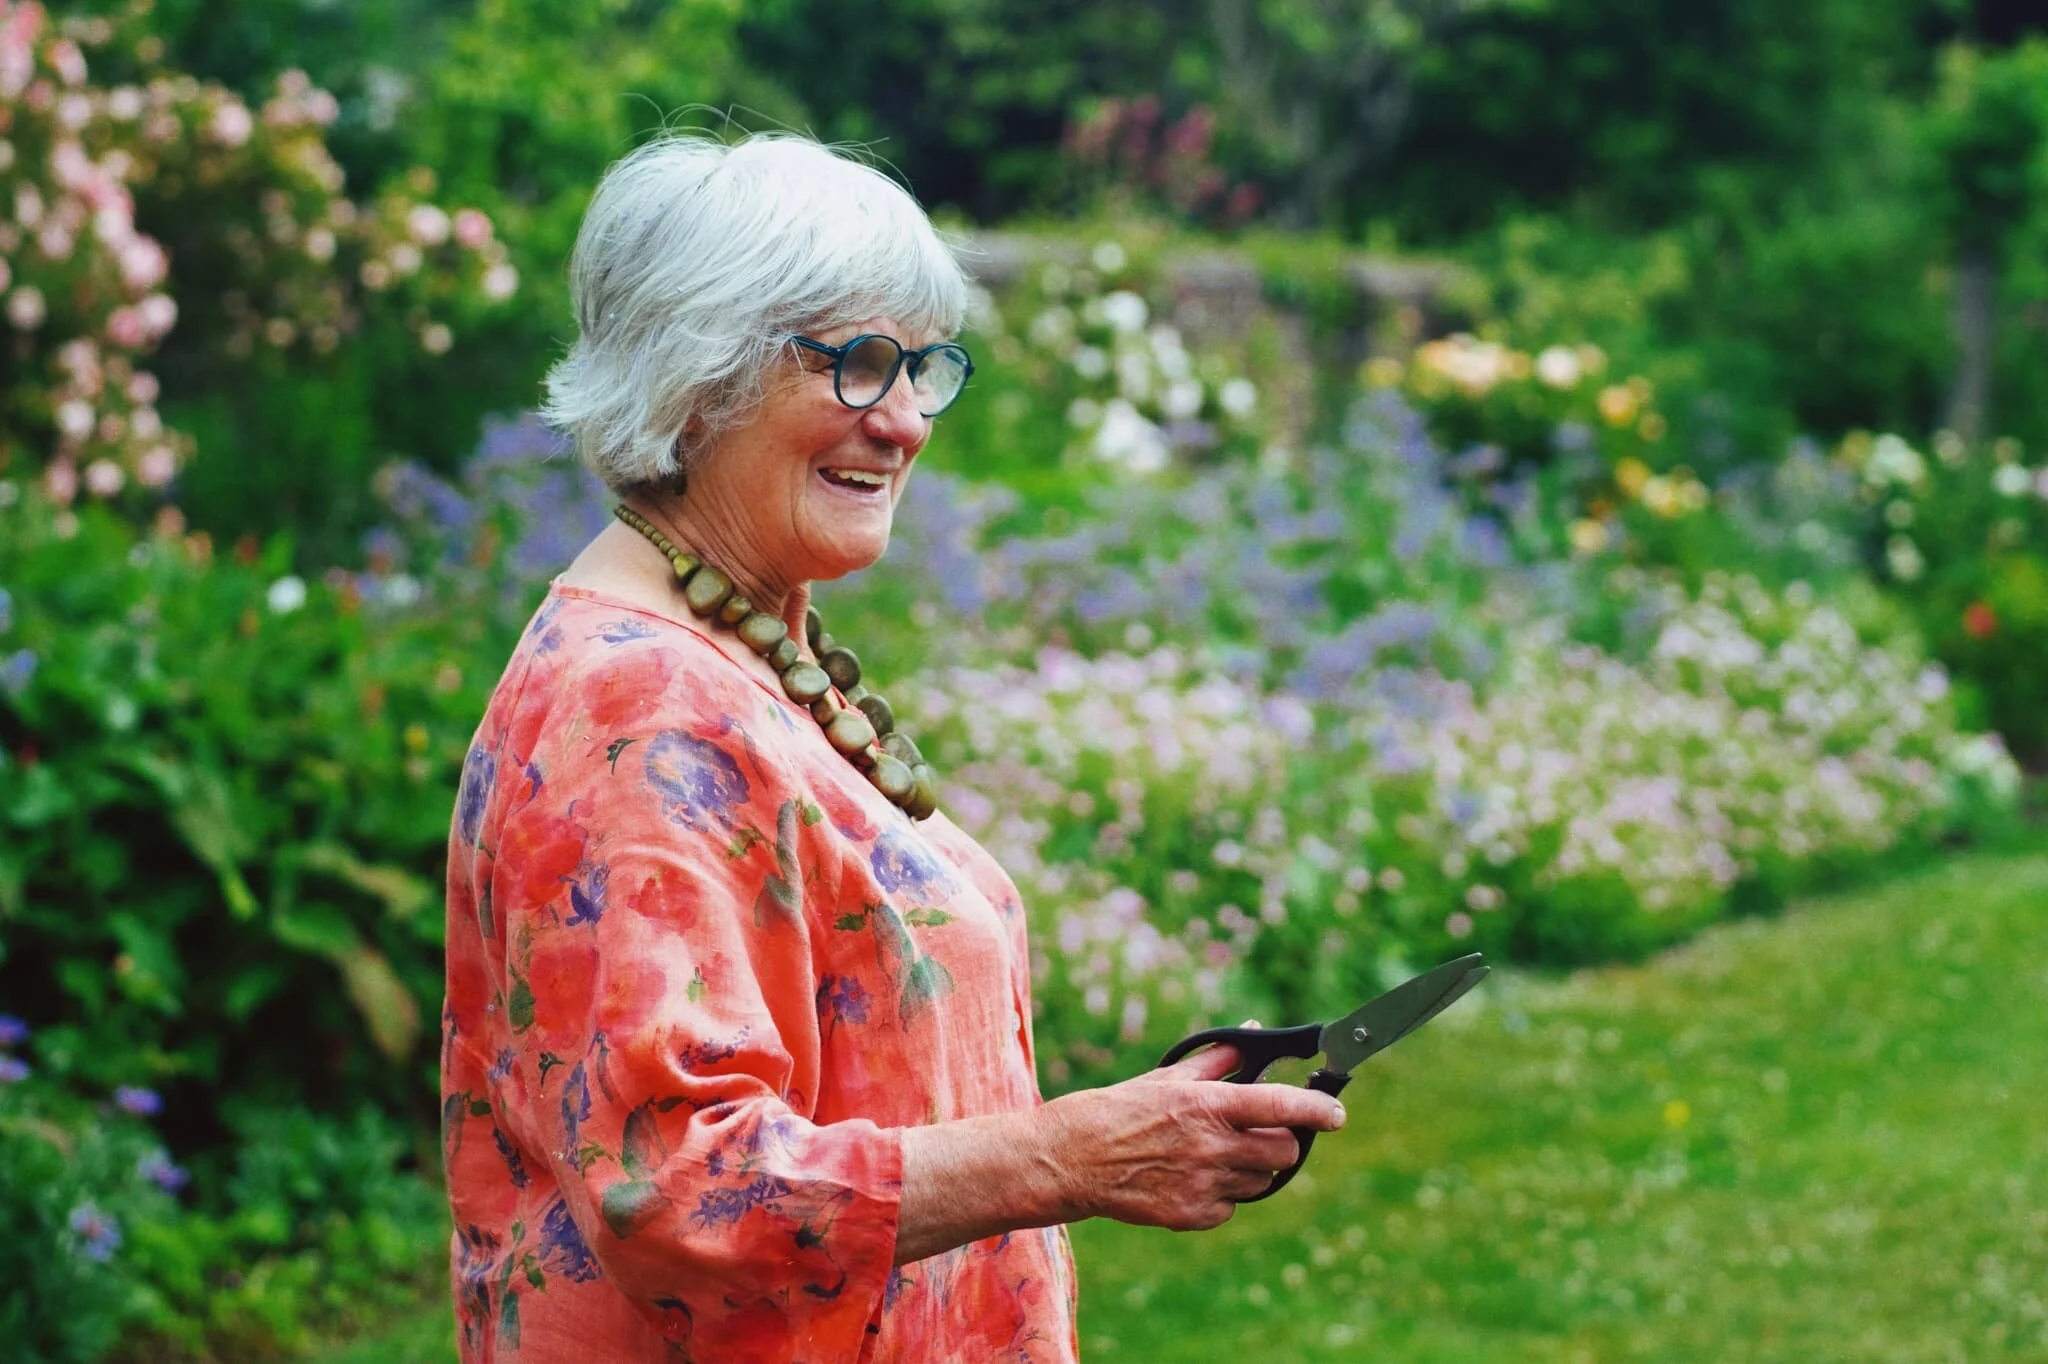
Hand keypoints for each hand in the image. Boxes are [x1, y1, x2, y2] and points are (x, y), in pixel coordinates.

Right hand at [1037, 1040, 1346, 1230]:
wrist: (1073, 1160)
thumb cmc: (1121, 1110)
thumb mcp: (1169, 1078)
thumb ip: (1218, 1059)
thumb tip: (1254, 1032)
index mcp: (1207, 1105)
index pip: (1279, 1106)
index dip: (1317, 1109)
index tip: (1337, 1112)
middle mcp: (1210, 1146)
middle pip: (1284, 1152)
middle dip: (1283, 1143)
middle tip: (1263, 1135)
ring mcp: (1202, 1185)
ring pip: (1261, 1183)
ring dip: (1252, 1170)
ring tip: (1215, 1156)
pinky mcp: (1191, 1216)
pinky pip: (1231, 1208)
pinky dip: (1221, 1196)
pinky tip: (1191, 1179)